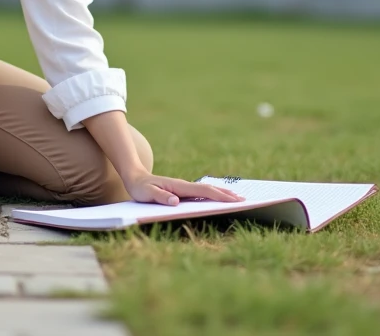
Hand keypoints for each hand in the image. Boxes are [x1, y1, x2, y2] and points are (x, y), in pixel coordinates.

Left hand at [123, 172, 246, 205]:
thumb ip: (160, 197)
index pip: (203, 191)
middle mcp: (184, 185)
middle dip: (226, 194)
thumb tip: (176, 201)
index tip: (233, 200)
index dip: (219, 196)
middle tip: (244, 199)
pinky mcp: (182, 191)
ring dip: (222, 193)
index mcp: (179, 186)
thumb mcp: (147, 194)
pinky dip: (214, 194)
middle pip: (210, 188)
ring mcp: (184, 187)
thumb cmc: (140, 188)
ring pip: (207, 189)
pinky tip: (218, 197)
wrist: (135, 177)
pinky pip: (202, 192)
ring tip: (237, 197)